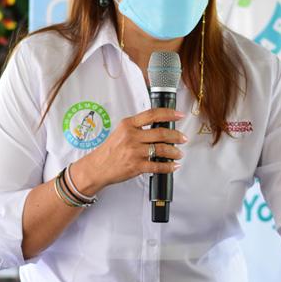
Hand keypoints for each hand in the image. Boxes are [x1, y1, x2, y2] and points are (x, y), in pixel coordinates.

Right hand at [71, 108, 186, 194]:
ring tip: (178, 153)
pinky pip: (157, 166)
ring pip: (162, 150)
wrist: (97, 167)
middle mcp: (131, 136)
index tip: (179, 115)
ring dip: (174, 152)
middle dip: (176, 136)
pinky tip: (173, 165)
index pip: (152, 114)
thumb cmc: (109, 151)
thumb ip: (137, 127)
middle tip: (183, 138)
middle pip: (161, 133)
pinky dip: (168, 166)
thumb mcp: (120, 132)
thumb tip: (159, 126)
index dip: (169, 114)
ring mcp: (134, 151)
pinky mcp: (136, 166)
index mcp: (128, 125)